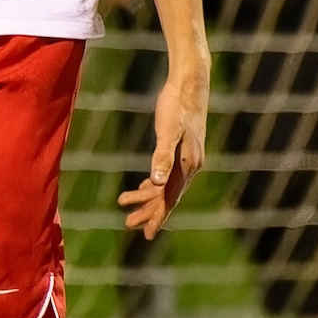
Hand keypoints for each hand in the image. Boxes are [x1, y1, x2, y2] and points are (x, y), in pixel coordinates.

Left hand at [117, 65, 206, 239]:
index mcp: (187, 165)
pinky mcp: (181, 148)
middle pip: (168, 195)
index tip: (147, 234)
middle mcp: (190, 165)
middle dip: (148, 211)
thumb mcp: (168, 131)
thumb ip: (162, 157)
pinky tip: (143, 188)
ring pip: (166, 186)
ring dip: (147, 198)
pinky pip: (167, 174)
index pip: (171, 197)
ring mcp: (186, 157)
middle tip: (128, 224)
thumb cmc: (177, 105)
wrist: (191, 83)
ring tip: (126, 208)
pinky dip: (154, 184)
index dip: (158, 216)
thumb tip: (155, 183)